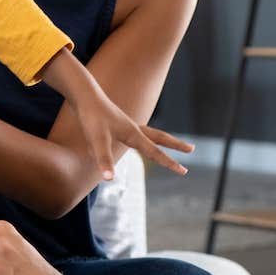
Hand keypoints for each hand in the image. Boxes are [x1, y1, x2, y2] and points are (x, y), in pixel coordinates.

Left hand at [41, 48, 191, 179]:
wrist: (84, 95)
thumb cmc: (91, 117)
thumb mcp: (97, 140)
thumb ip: (103, 160)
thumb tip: (109, 179)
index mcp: (133, 134)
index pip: (155, 152)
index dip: (170, 163)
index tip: (184, 171)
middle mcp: (133, 128)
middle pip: (160, 137)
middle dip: (175, 145)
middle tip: (192, 149)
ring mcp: (125, 123)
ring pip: (149, 133)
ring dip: (161, 139)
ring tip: (170, 143)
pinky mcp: (116, 122)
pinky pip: (133, 132)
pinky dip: (140, 137)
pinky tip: (135, 139)